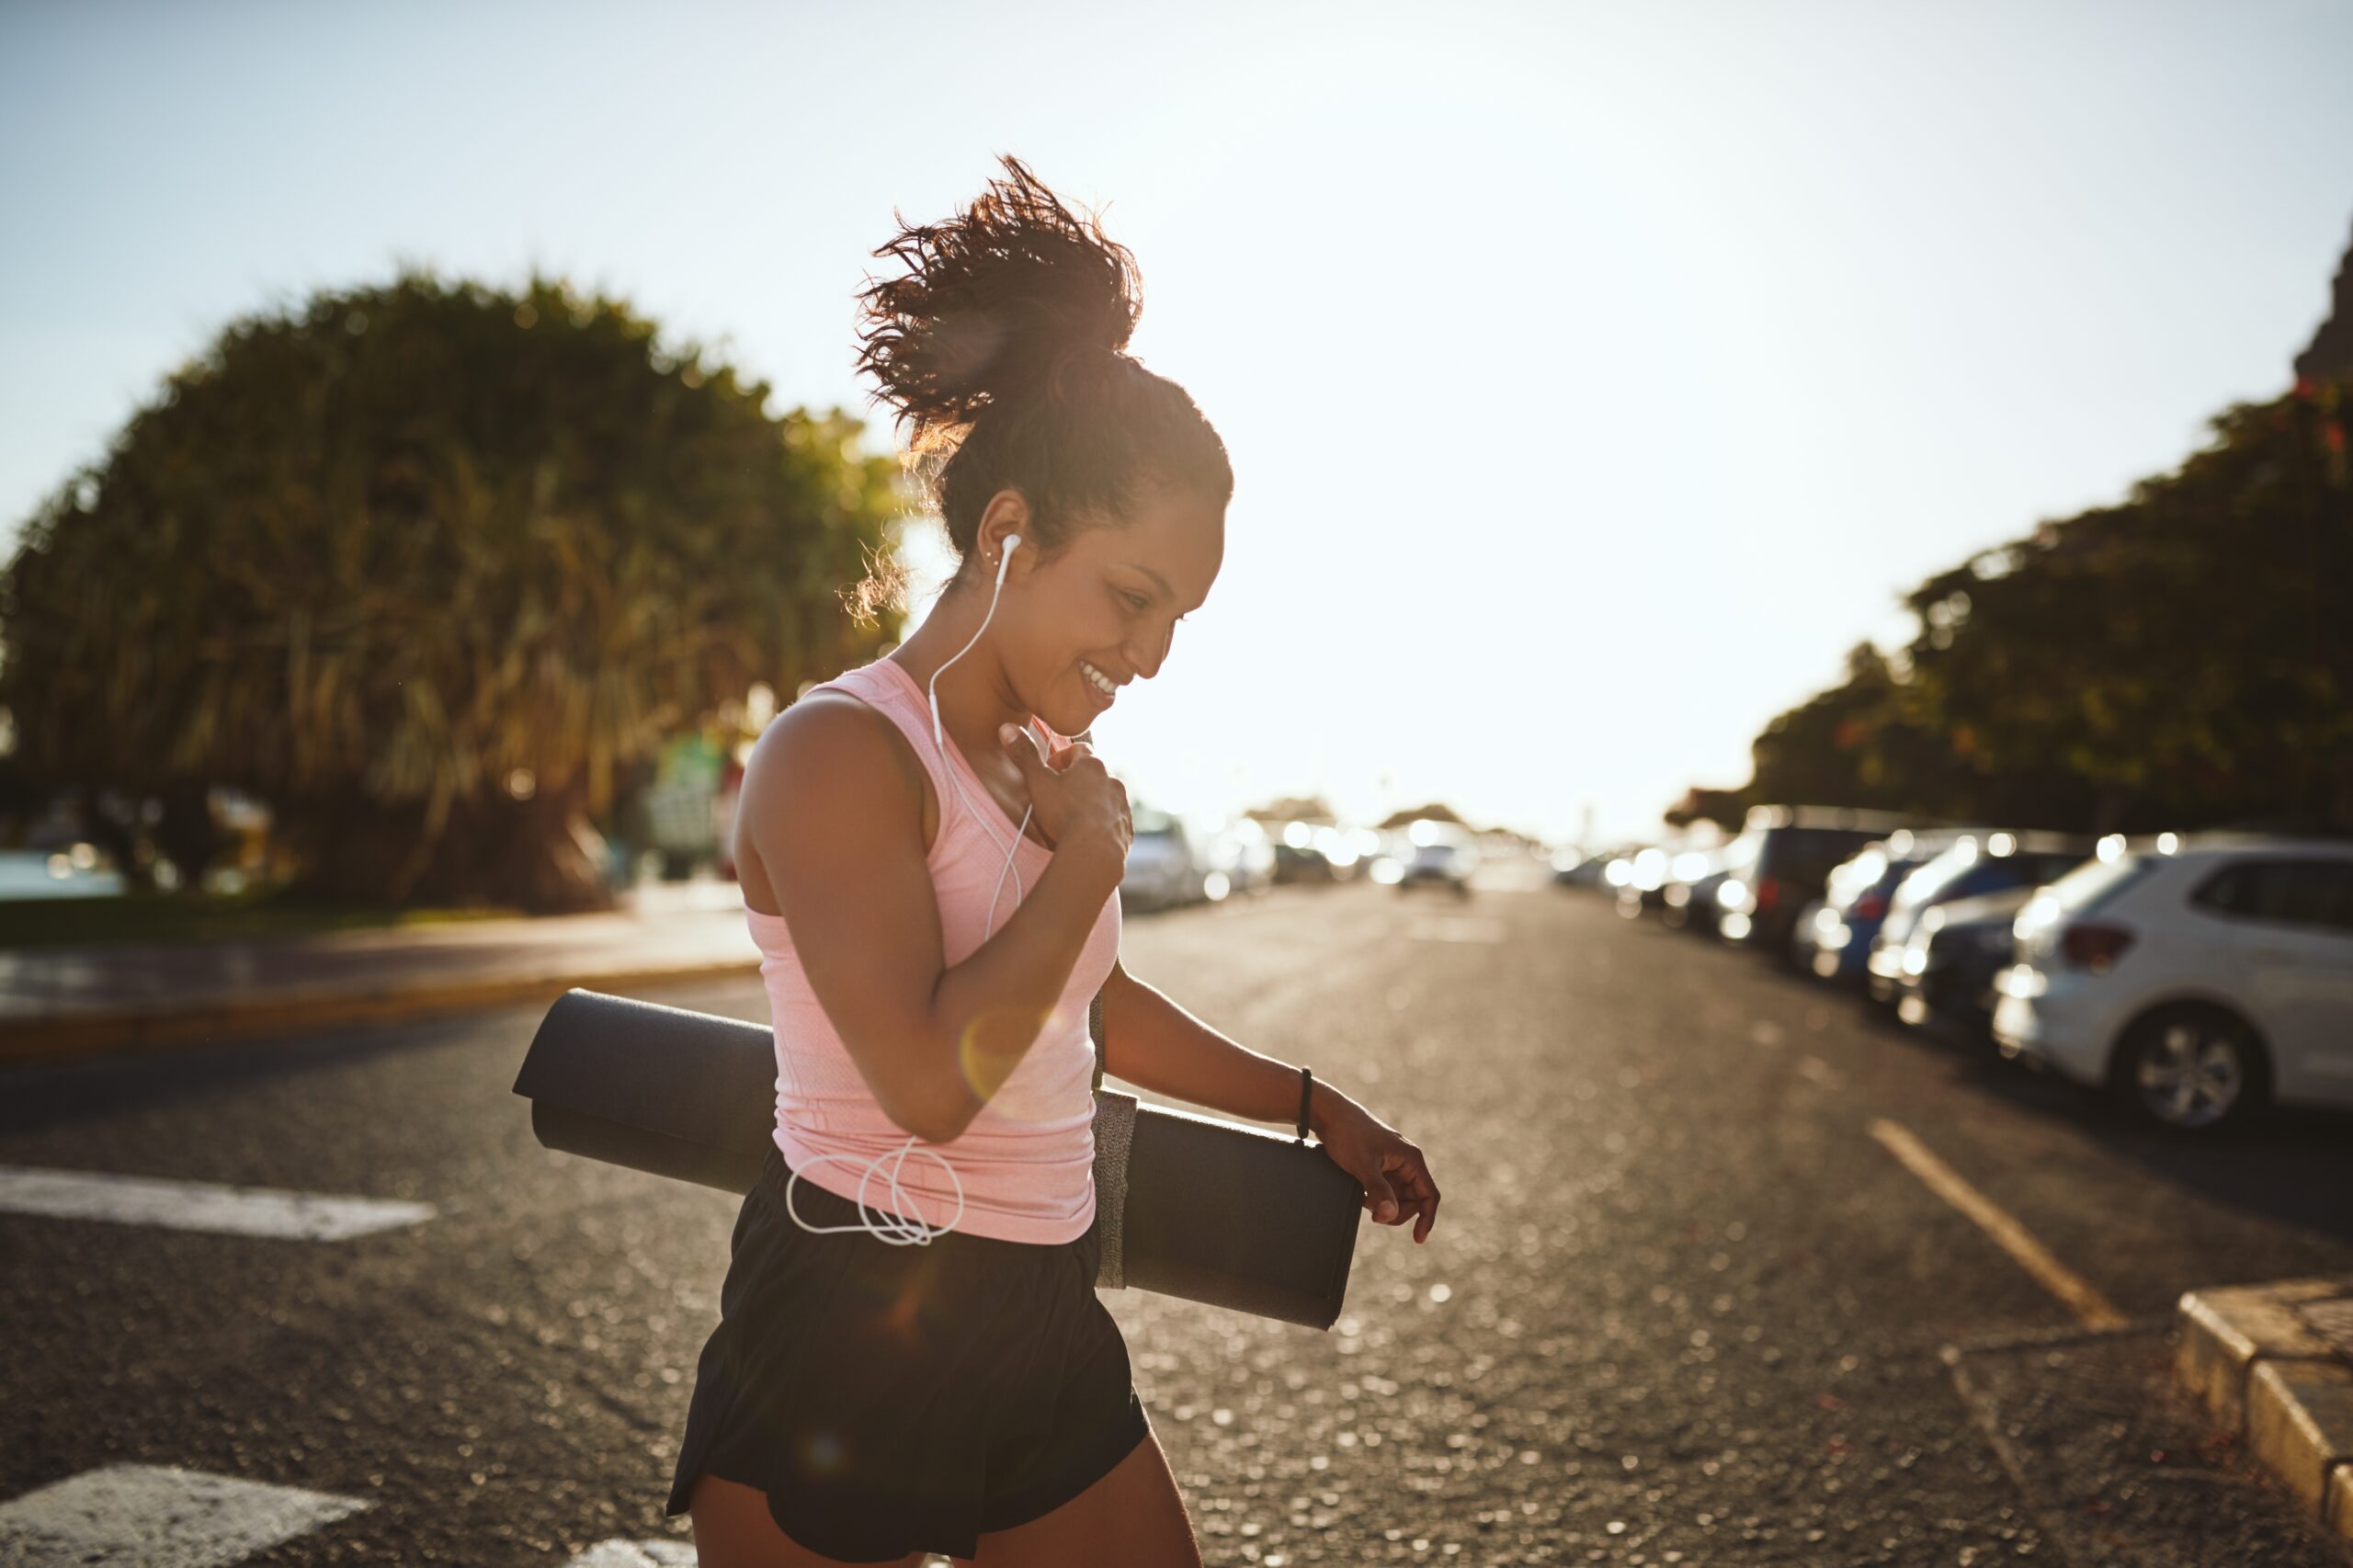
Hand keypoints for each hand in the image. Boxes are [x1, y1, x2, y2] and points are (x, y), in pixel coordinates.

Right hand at [1000, 722, 1129, 880]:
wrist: (1094, 852)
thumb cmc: (1064, 814)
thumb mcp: (1038, 782)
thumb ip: (1024, 755)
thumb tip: (1008, 728)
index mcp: (1093, 765)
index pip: (1079, 749)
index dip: (1062, 758)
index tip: (1050, 773)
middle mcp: (1113, 781)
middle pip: (1094, 773)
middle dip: (1076, 781)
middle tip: (1057, 797)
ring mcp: (1123, 805)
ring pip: (1106, 797)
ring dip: (1091, 802)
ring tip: (1072, 818)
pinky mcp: (1127, 828)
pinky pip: (1114, 820)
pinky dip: (1102, 823)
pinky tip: (1087, 835)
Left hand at [1314, 1095, 1440, 1243]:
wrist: (1329, 1115)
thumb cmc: (1347, 1135)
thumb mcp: (1362, 1165)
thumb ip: (1378, 1190)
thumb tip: (1391, 1215)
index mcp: (1411, 1158)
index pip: (1429, 1196)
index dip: (1427, 1219)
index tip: (1417, 1239)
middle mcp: (1407, 1161)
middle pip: (1414, 1201)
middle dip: (1396, 1212)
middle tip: (1374, 1215)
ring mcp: (1395, 1164)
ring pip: (1399, 1197)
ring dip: (1385, 1205)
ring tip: (1364, 1198)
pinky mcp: (1382, 1167)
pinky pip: (1387, 1191)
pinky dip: (1376, 1198)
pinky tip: (1361, 1193)